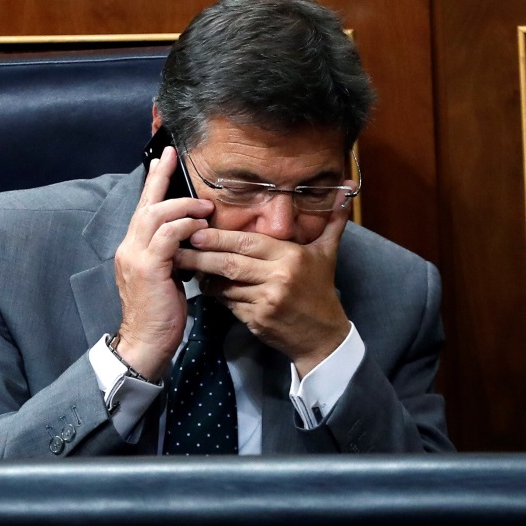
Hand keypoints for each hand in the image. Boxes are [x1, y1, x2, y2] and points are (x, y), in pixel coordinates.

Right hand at [113, 148, 214, 380]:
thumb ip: (172, 254)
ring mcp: (136, 257)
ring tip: (205, 207)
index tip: (163, 160)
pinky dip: (185, 227)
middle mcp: (129, 248)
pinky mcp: (148, 268)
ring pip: (156, 215)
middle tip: (174, 158)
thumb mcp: (166, 277)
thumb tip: (193, 236)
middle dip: (161, 178)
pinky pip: (167, 236)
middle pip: (146, 204)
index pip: (143, 209)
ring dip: (183, 206)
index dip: (153, 183)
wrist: (146, 343)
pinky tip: (201, 228)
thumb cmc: (161, 314)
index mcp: (133, 249)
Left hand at [176, 201, 351, 376]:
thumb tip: (347, 190)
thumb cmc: (321, 290)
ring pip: (226, 286)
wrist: (323, 335)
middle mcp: (279, 278)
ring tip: (187, 268)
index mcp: (291, 257)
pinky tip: (208, 289)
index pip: (248, 243)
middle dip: (202, 256)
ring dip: (205, 278)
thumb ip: (333, 221)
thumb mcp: (328, 253)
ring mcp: (267, 301)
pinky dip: (217, 297)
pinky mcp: (258, 320)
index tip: (196, 231)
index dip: (219, 237)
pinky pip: (230, 304)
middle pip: (231, 263)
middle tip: (178, 248)